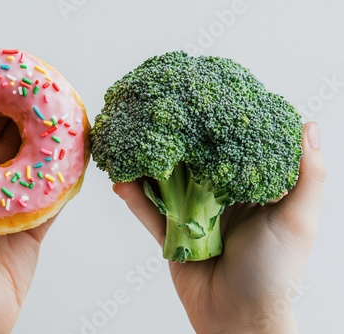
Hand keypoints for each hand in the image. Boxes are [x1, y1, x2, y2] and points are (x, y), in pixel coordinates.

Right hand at [114, 122, 324, 333]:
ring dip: (149, 167)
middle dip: (178, 141)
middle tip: (160, 114)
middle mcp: (220, 199)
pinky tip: (121, 183)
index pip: (234, 149)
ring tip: (134, 143)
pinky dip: (135, 200)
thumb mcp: (296, 220)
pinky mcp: (172, 236)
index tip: (206, 99)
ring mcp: (193, 216)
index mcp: (250, 190)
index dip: (221, 126)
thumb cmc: (274, 271)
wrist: (238, 318)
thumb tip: (308, 126)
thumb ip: (307, 176)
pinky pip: (150, 214)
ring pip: (167, 185)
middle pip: (194, 163)